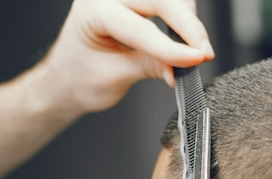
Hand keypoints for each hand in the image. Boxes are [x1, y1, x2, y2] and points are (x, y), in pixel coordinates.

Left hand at [42, 0, 214, 112]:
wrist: (67, 78)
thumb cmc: (80, 77)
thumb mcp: (116, 77)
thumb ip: (151, 67)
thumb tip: (184, 67)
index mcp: (93, 11)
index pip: (140, 27)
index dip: (172, 46)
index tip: (197, 59)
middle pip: (160, 0)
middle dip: (188, 26)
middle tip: (204, 53)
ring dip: (187, 19)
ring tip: (197, 48)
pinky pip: (166, 1)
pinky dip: (181, 15)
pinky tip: (188, 35)